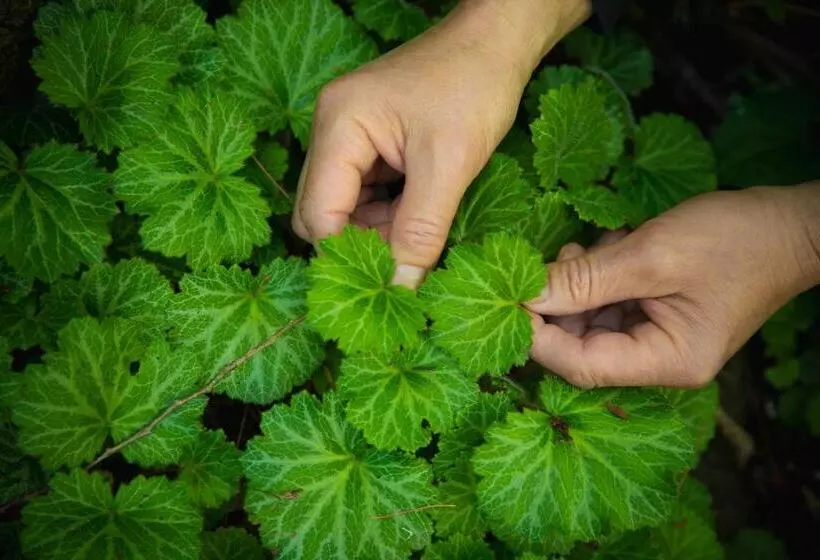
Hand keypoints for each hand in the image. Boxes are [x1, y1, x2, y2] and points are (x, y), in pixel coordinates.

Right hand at [292, 0, 590, 287]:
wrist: (496, 42)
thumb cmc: (474, 86)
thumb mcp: (450, 164)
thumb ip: (421, 230)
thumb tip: (402, 288)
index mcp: (339, 126)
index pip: (319, 212)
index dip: (347, 255)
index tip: (384, 286)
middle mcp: (332, 130)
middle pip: (322, 212)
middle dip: (360, 246)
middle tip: (402, 269)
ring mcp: (349, 136)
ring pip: (345, 208)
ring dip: (377, 234)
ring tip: (419, 244)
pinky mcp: (370, 143)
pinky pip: (365, 195)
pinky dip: (388, 216)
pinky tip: (419, 223)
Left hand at [526, 185, 819, 388]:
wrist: (794, 224)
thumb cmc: (733, 240)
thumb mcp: (650, 255)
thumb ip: (584, 279)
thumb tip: (524, 295)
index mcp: (667, 361)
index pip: (580, 365)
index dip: (536, 335)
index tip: (508, 299)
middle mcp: (661, 360)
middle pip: (582, 344)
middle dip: (558, 302)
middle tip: (548, 263)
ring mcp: (661, 338)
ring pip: (592, 320)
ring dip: (579, 283)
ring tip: (587, 248)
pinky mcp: (659, 314)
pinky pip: (611, 303)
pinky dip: (599, 276)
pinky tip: (606, 248)